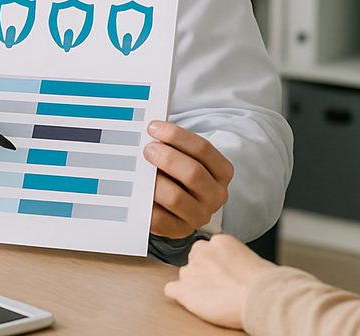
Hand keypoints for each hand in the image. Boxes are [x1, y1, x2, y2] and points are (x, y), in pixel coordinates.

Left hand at [144, 120, 232, 237]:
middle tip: (147, 149)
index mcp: (222, 172)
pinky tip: (136, 192)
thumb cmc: (179, 173)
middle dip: (166, 157)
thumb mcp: (185, 157)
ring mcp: (200, 215)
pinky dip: (146, 204)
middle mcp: (216, 195)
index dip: (176, 136)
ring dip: (154, 181)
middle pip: (192, 172)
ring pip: (175, 197)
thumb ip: (173, 145)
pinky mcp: (180, 230)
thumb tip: (150, 132)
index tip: (153, 128)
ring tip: (140, 171)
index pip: (202, 149)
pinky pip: (159, 219)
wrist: (179, 205)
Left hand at [165, 234, 273, 328]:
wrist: (259, 296)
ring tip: (209, 295)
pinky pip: (171, 289)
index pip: (208, 247)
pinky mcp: (184, 290)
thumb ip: (233, 257)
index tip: (221, 270)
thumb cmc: (262, 282)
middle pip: (194, 258)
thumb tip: (232, 266)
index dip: (215, 261)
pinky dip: (178, 294)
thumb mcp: (249, 257)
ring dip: (193, 283)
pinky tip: (189, 299)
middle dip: (202, 270)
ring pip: (185, 274)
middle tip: (216, 283)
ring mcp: (192, 271)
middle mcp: (202, 252)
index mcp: (219, 241)